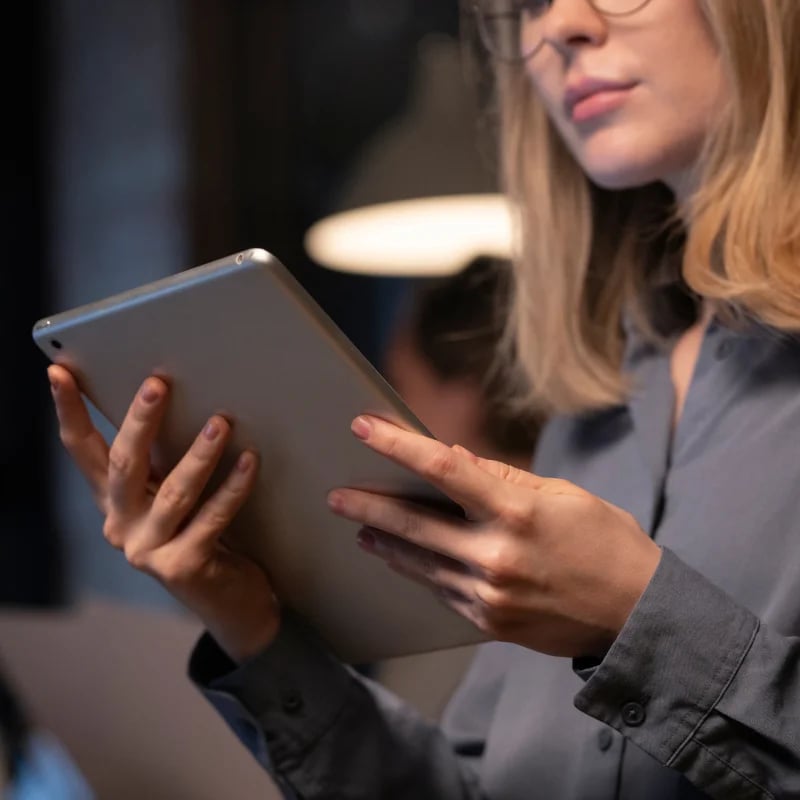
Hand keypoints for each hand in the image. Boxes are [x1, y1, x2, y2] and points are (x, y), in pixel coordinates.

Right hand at [47, 364, 279, 662]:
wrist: (230, 603)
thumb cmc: (203, 538)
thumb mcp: (172, 499)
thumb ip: (163, 465)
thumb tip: (176, 399)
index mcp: (115, 503)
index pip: (82, 451)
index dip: (69, 411)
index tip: (58, 372)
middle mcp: (122, 526)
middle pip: (124, 464)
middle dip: (139, 420)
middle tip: (158, 384)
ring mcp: (149, 550)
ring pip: (173, 491)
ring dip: (199, 454)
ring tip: (221, 422)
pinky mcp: (184, 567)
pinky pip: (212, 518)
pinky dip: (232, 489)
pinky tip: (249, 462)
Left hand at [327, 415, 661, 658]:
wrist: (637, 615)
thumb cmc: (605, 542)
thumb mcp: (562, 495)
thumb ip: (502, 478)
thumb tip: (454, 458)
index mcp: (517, 512)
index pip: (444, 468)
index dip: (398, 444)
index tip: (363, 427)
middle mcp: (496, 555)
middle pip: (414, 524)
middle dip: (368, 506)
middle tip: (336, 496)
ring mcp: (489, 594)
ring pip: (419, 562)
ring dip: (385, 542)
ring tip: (360, 527)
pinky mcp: (488, 622)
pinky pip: (440, 591)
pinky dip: (417, 571)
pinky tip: (400, 558)